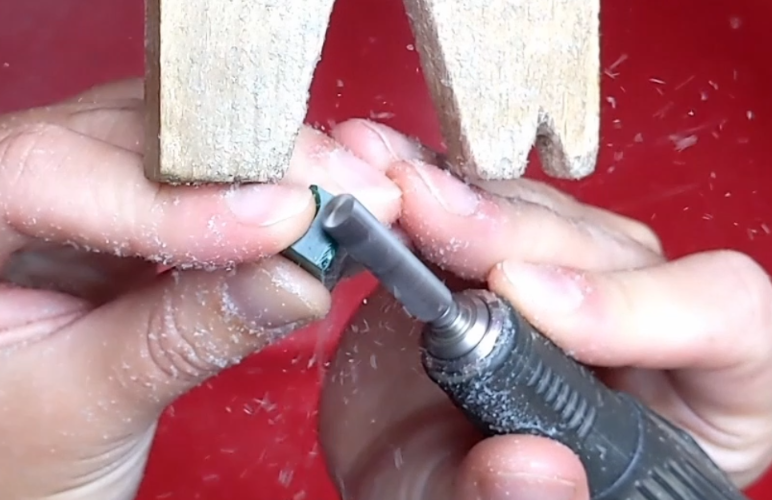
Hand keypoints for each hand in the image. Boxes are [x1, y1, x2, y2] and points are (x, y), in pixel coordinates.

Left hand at [0, 80, 402, 498]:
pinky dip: (262, 189)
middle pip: (132, 134)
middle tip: (345, 190)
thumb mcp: (89, 402)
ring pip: (175, 140)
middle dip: (248, 163)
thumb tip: (295, 280)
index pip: (51, 171)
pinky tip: (315, 205)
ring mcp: (77, 184)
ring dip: (269, 166)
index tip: (278, 219)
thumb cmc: (11, 453)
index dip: (173, 193)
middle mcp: (10, 178)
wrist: (17, 465)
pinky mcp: (128, 202)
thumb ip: (183, 334)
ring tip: (345, 193)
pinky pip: (199, 174)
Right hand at [318, 122, 771, 498]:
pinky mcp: (506, 244)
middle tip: (427, 215)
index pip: (719, 315)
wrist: (411, 459)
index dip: (625, 299)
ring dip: (462, 196)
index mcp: (698, 394)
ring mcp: (575, 273)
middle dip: (510, 230)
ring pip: (542, 209)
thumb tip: (532, 464)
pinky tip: (386, 165)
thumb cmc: (470, 490)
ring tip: (393, 188)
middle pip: (611, 247)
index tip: (517, 293)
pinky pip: (482, 196)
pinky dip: (428, 179)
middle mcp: (646, 318)